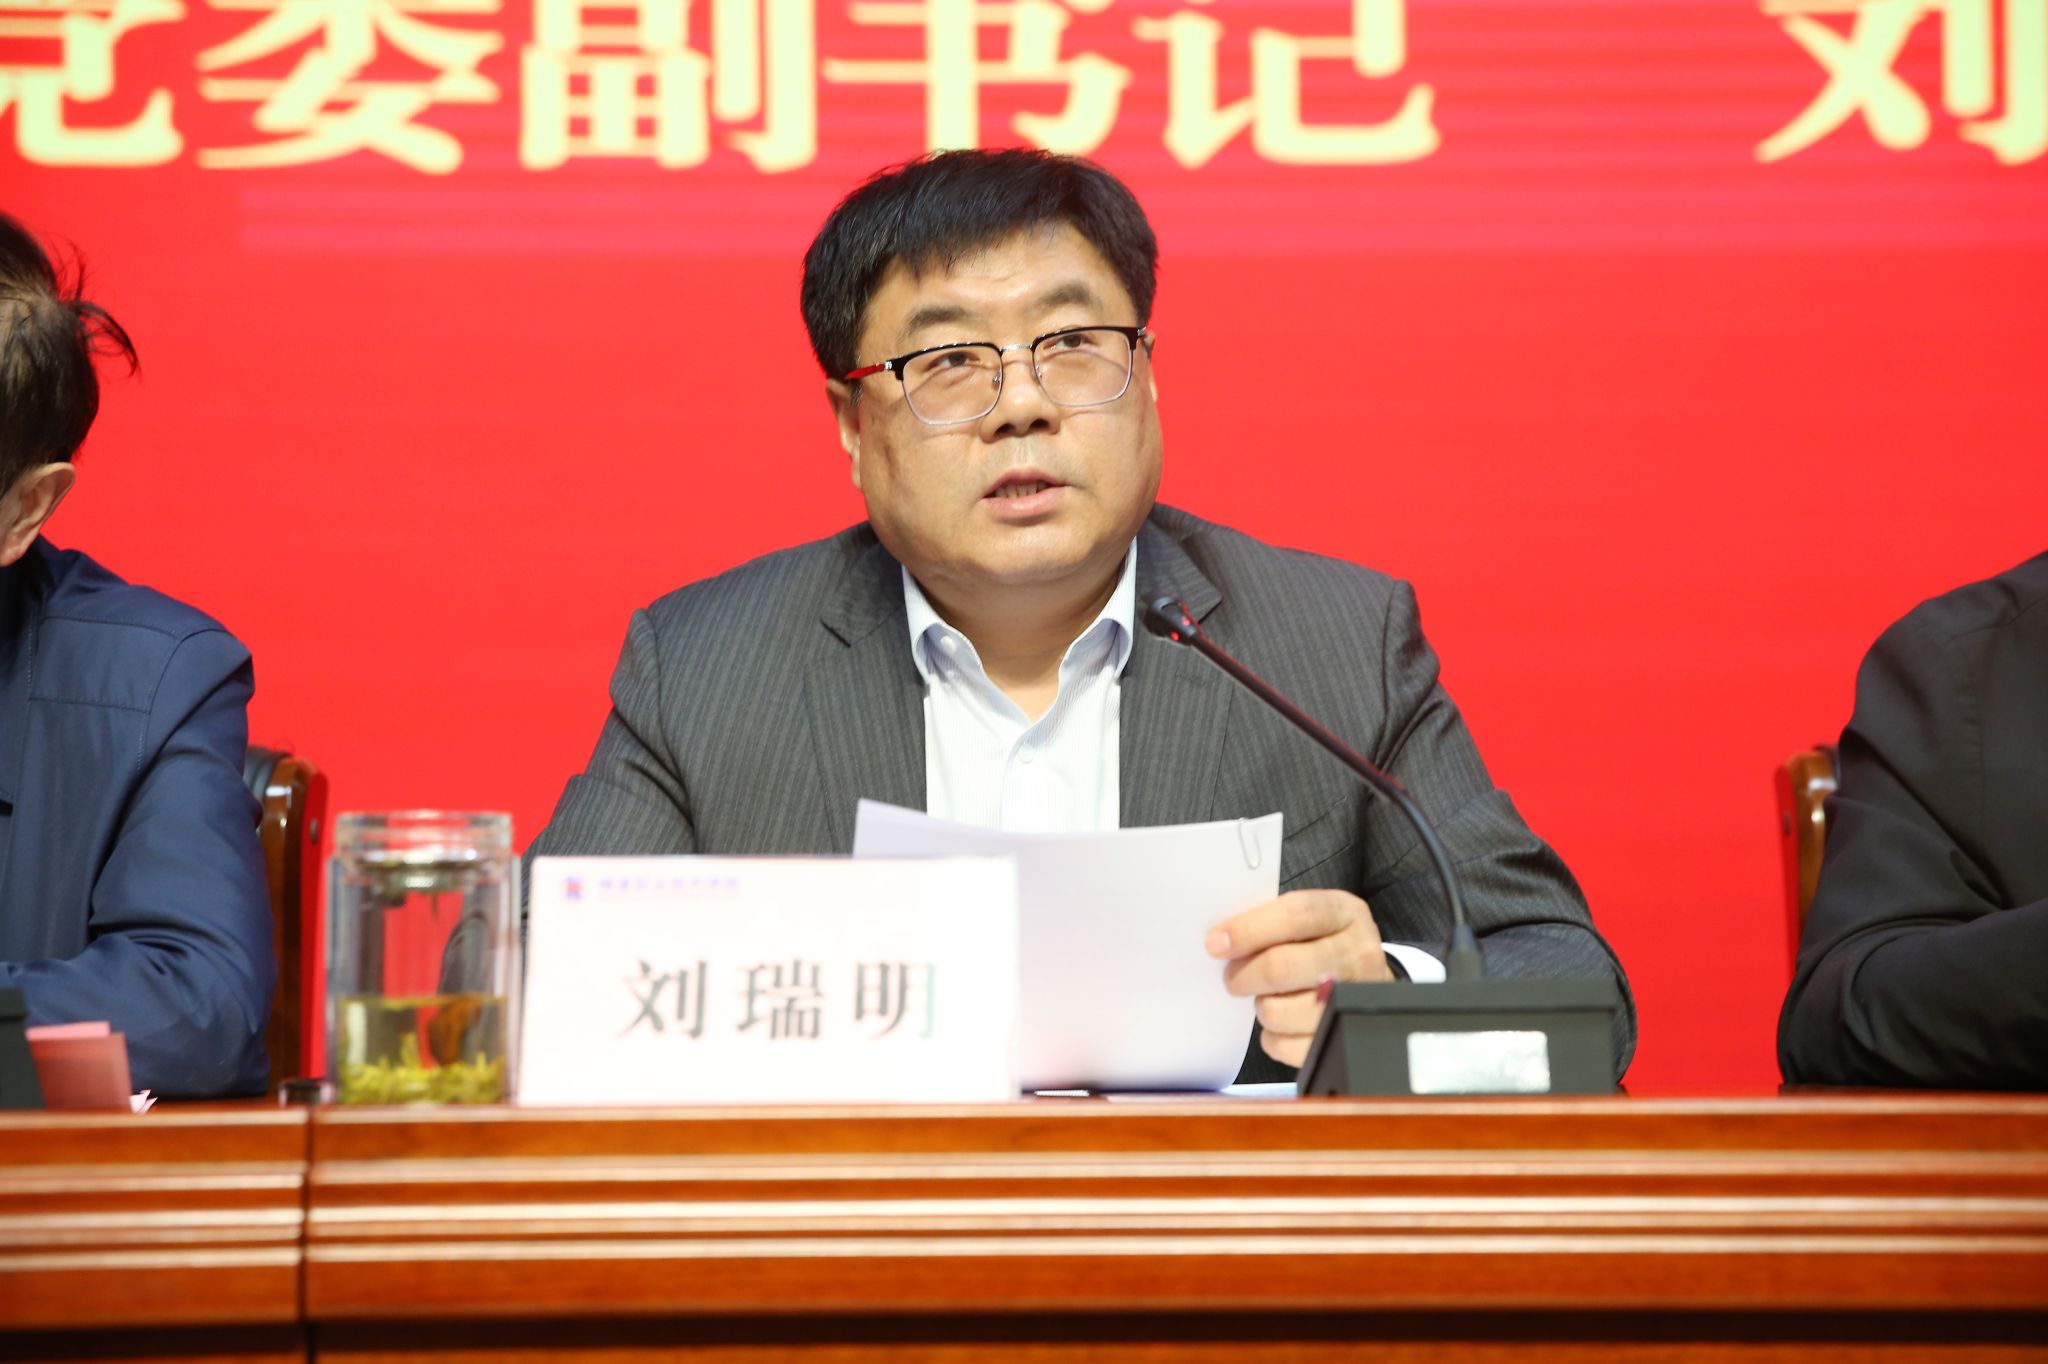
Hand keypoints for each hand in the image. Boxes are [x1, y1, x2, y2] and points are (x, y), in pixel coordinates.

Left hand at [1207, 889, 1390, 1066]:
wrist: (1367, 978)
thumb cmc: (1323, 943)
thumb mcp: (1310, 917)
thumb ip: (1271, 921)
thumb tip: (1221, 941)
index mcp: (1344, 913)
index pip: (1294, 916)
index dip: (1248, 930)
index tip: (1216, 944)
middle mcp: (1357, 954)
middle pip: (1282, 967)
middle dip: (1244, 975)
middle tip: (1232, 978)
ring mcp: (1355, 999)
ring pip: (1279, 1011)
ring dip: (1261, 1006)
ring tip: (1267, 997)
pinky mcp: (1343, 1037)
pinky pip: (1288, 1046)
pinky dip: (1273, 1037)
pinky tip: (1282, 1022)